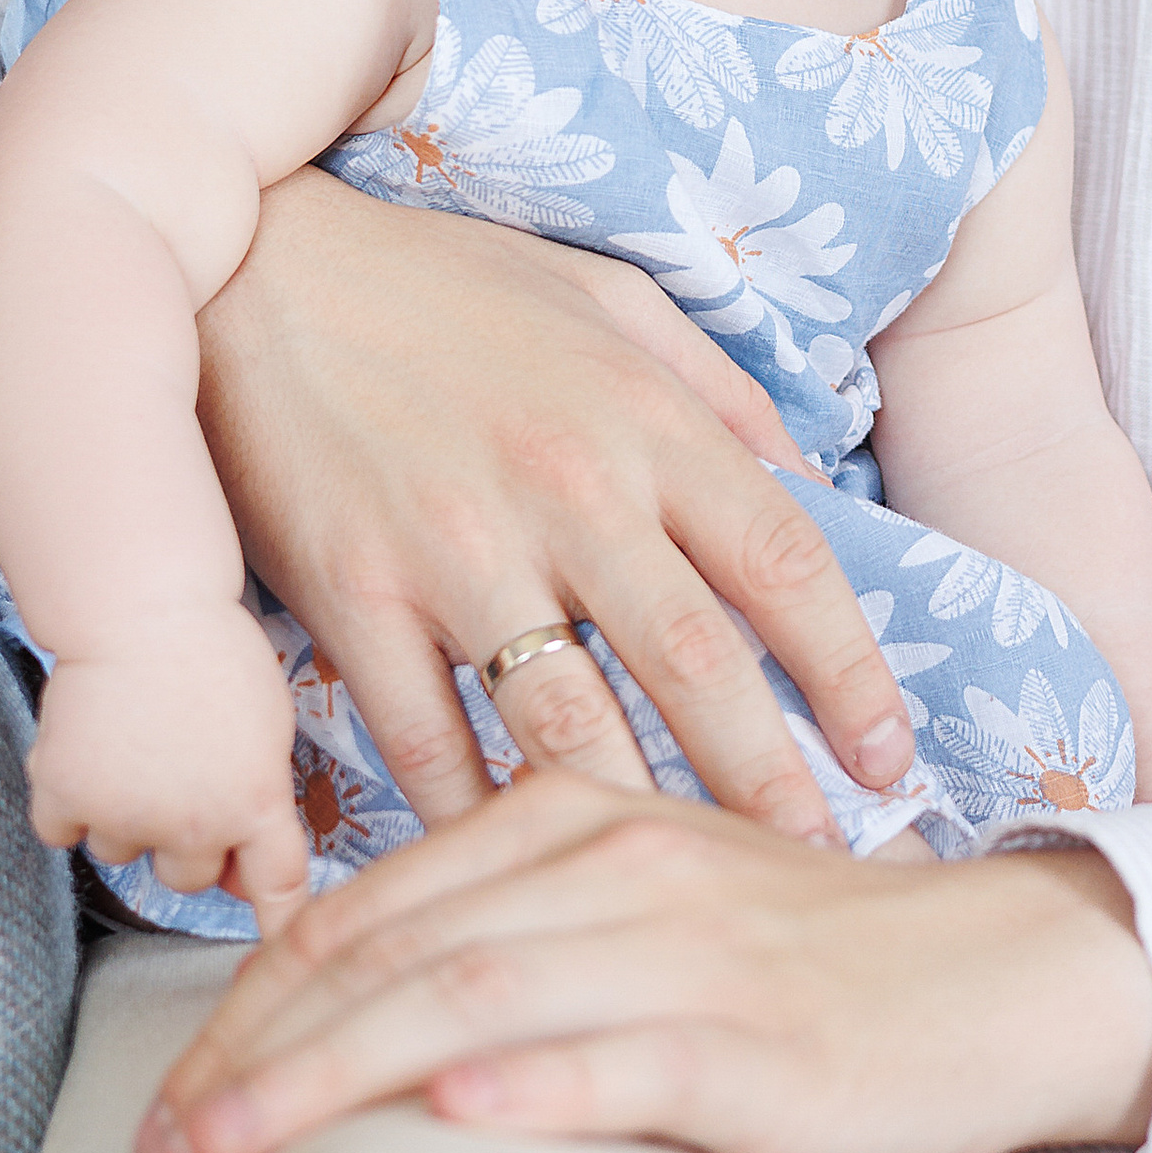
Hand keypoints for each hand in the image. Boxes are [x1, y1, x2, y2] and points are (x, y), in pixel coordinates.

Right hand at [29, 599, 311, 936]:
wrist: (142, 604)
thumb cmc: (217, 653)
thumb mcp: (269, 726)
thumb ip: (260, 798)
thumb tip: (242, 868)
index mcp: (256, 802)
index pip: (280, 891)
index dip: (279, 933)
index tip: (278, 973)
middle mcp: (193, 824)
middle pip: (190, 879)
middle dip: (188, 841)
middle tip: (181, 773)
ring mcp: (125, 814)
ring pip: (123, 852)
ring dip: (126, 814)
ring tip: (138, 742)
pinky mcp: (63, 795)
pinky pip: (64, 831)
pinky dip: (69, 799)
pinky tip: (89, 748)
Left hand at [130, 767, 1151, 1152]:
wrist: (994, 978)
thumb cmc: (799, 959)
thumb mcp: (642, 901)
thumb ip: (507, 915)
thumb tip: (344, 986)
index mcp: (572, 814)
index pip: (364, 910)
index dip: (243, 1010)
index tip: (163, 1109)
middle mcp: (612, 861)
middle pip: (391, 956)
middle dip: (251, 1064)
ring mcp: (682, 949)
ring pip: (472, 1000)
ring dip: (333, 1085)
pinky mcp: (752, 1041)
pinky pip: (622, 1060)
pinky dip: (530, 1089)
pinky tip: (454, 1124)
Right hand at [196, 169, 921, 844]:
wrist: (260, 267)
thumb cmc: (452, 287)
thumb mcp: (613, 303)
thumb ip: (720, 397)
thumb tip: (817, 488)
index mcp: (644, 419)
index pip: (785, 562)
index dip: (851, 671)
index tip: (890, 754)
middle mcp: (567, 491)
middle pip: (697, 667)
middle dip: (774, 782)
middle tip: (825, 864)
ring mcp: (455, 553)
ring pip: (571, 724)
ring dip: (644, 817)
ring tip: (700, 885)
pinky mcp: (354, 600)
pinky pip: (429, 742)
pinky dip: (476, 814)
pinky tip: (525, 866)